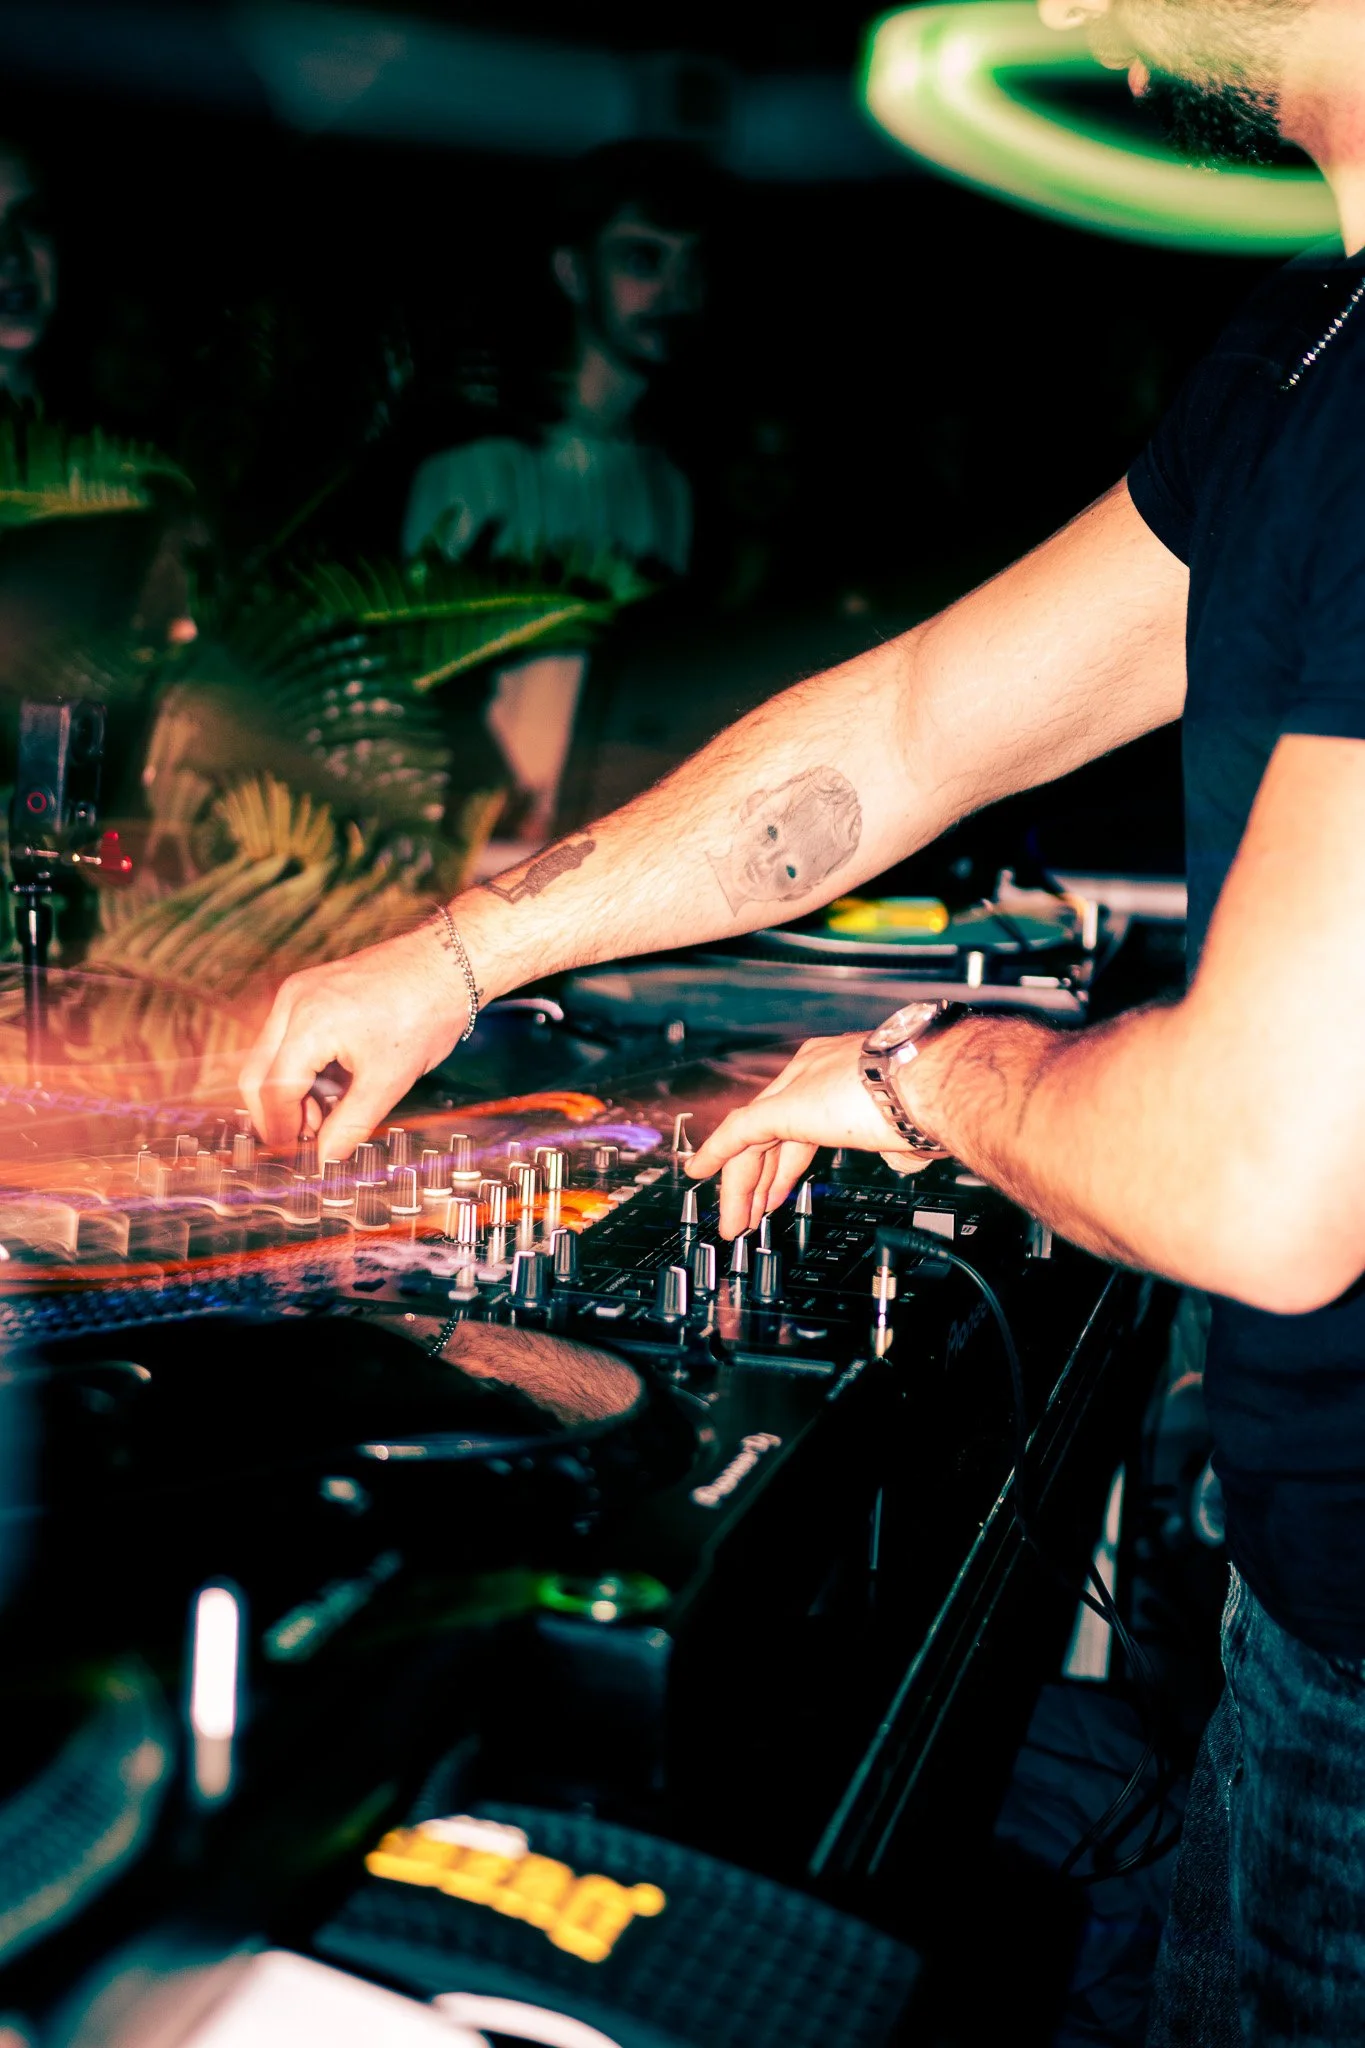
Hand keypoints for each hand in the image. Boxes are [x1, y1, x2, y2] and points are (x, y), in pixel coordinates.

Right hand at [240, 922, 465, 1161]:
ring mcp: (300, 990)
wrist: (449, 963)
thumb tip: (326, 1158)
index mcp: (308, 1024)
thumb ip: (350, 1125)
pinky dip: (301, 1067)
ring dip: (289, 1091)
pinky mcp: (312, 988)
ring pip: (271, 1055)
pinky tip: (330, 1088)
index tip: (292, 1154)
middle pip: (258, 1072)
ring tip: (322, 1117)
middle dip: (274, 1112)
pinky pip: (289, 1035)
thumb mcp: (388, 1081)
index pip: (275, 1090)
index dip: (280, 1128)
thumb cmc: (425, 1013)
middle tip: (299, 1141)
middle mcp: (294, 1001)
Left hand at [685, 1032, 932, 1237]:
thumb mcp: (912, 1124)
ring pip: (753, 1137)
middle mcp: (816, 1068)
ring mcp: (800, 1082)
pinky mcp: (787, 1104)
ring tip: (733, 1221)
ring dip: (740, 1183)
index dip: (785, 1159)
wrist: (941, 1081)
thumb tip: (903, 1157)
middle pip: (774, 1130)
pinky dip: (717, 1153)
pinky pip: (740, 1131)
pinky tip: (699, 1174)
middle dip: (760, 1177)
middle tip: (750, 1212)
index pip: (801, 1119)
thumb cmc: (941, 1099)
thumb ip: (896, 1140)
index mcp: (846, 1071)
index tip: (777, 1187)